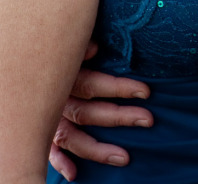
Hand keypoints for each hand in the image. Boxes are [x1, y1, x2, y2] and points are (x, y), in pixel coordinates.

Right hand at [48, 43, 152, 181]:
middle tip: (147, 120)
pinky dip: (60, 163)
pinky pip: (50, 152)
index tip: (146, 92)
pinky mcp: (42, 133)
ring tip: (124, 157)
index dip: (120, 88)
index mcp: (64, 78)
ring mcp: (48, 121)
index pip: (94, 85)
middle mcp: (56, 102)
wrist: (31, 62)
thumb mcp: (70, 45)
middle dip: (120, 117)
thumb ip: (82, 47)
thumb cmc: (62, 52)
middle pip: (88, 113)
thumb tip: (93, 49)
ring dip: (98, 150)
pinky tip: (74, 174)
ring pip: (72, 138)